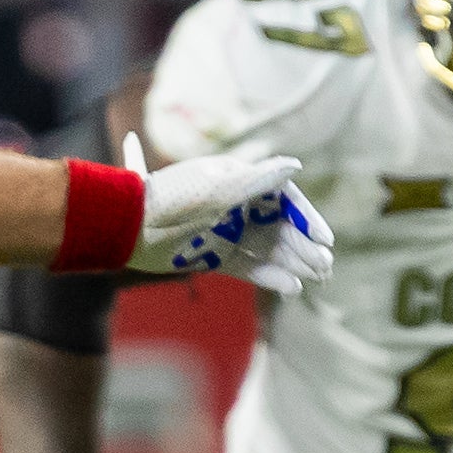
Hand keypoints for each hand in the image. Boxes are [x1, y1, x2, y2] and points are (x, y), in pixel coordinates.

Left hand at [123, 133, 333, 291]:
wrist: (126, 227)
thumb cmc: (170, 200)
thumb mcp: (215, 188)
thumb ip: (256, 181)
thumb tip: (294, 165)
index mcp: (240, 181)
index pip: (284, 200)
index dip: (306, 219)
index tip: (324, 239)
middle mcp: (237, 206)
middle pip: (280, 228)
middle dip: (304, 247)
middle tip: (326, 266)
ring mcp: (226, 233)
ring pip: (267, 250)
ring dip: (292, 263)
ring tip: (316, 278)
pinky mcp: (214, 256)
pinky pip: (248, 268)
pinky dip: (268, 277)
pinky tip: (290, 287)